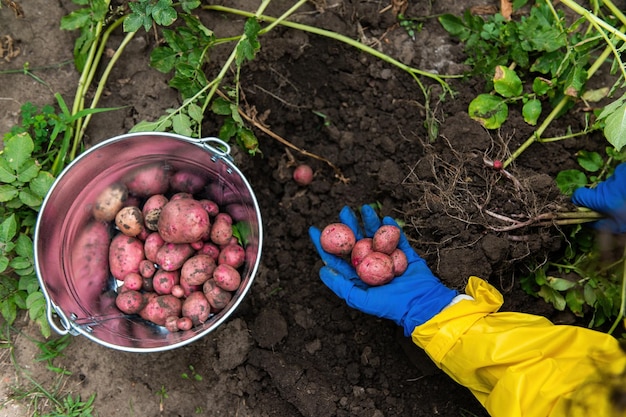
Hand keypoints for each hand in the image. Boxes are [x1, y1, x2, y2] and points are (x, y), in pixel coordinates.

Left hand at [309, 205, 457, 335]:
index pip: (338, 257)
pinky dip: (392, 227)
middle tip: (344, 211)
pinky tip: (386, 217)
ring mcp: (388, 258)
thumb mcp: (361, 299)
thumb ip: (341, 286)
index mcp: (358, 275)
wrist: (422, 305)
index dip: (325, 243)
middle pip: (356, 240)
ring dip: (370, 221)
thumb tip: (322, 269)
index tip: (314, 229)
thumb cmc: (390, 306)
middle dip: (349, 225)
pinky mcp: (405, 254)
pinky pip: (398, 238)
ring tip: (365, 208)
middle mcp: (371, 265)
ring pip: (375, 235)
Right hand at [571, 162, 625, 232]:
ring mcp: (618, 175)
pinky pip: (621, 177)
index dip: (578, 202)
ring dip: (616, 192)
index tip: (583, 207)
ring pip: (610, 185)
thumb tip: (589, 223)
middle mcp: (608, 185)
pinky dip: (624, 184)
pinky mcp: (625, 169)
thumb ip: (601, 225)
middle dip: (603, 199)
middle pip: (597, 191)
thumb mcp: (620, 227)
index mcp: (603, 199)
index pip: (578, 196)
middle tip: (616, 207)